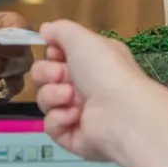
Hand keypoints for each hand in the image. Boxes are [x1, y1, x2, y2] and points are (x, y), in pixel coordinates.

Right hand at [32, 20, 167, 166]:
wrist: (122, 112)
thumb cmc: (104, 70)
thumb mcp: (81, 38)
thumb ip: (60, 30)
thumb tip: (45, 30)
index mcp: (89, 62)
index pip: (56, 56)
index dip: (51, 53)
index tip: (56, 53)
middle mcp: (83, 85)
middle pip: (45, 76)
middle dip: (47, 73)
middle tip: (60, 75)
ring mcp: (77, 112)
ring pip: (45, 100)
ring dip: (54, 95)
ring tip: (72, 97)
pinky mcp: (73, 136)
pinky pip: (51, 126)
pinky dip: (59, 119)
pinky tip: (75, 116)